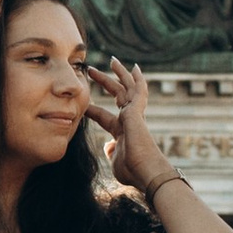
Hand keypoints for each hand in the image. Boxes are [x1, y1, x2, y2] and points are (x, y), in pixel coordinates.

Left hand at [86, 54, 171, 195]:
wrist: (147, 172)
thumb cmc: (133, 172)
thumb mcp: (115, 160)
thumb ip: (111, 151)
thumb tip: (109, 145)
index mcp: (121, 132)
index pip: (104, 116)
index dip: (94, 110)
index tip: (84, 104)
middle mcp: (129, 121)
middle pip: (116, 96)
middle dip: (104, 82)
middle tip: (92, 70)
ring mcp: (134, 115)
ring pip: (127, 88)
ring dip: (119, 74)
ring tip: (112, 60)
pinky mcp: (137, 112)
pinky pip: (138, 91)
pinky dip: (137, 79)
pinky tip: (134, 68)